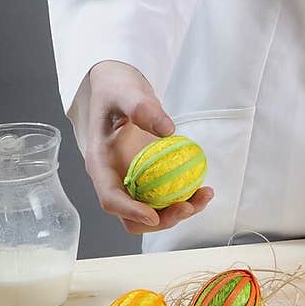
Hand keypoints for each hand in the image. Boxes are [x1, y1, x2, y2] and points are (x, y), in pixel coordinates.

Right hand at [84, 61, 213, 235]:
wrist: (119, 86)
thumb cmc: (116, 89)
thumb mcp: (126, 92)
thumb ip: (142, 107)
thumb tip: (167, 129)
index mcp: (101, 164)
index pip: (110, 198)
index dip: (130, 211)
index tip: (154, 217)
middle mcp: (114, 177)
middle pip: (132, 215)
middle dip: (161, 219)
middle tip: (189, 206)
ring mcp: (132, 178)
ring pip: (151, 210)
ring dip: (177, 211)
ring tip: (204, 196)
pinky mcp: (148, 175)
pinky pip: (164, 195)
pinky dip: (182, 198)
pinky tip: (202, 188)